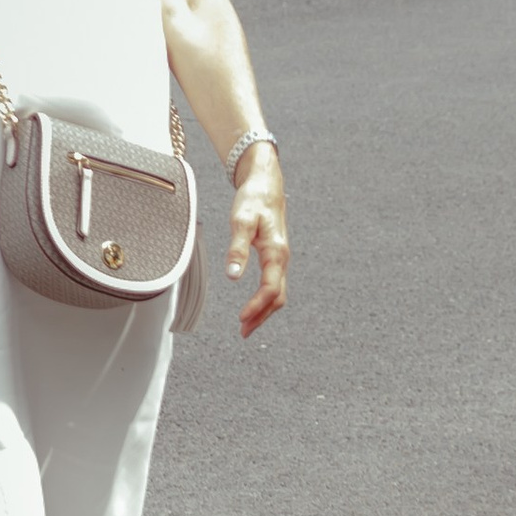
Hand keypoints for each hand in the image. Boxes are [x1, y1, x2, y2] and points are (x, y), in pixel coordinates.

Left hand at [226, 151, 288, 337]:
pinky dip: (265, 299)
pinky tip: (253, 304)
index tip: (241, 319)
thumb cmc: (254, 200)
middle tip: (244, 332)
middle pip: (277, 297)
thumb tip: (233, 276)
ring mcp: (280, 258)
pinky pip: (274, 284)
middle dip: (262, 316)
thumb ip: (237, 248)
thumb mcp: (242, 221)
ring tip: (246, 325)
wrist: (266, 183)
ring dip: (263, 310)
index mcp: (277, 252)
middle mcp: (282, 258)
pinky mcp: (275, 255)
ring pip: (277, 292)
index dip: (256, 306)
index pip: (270, 289)